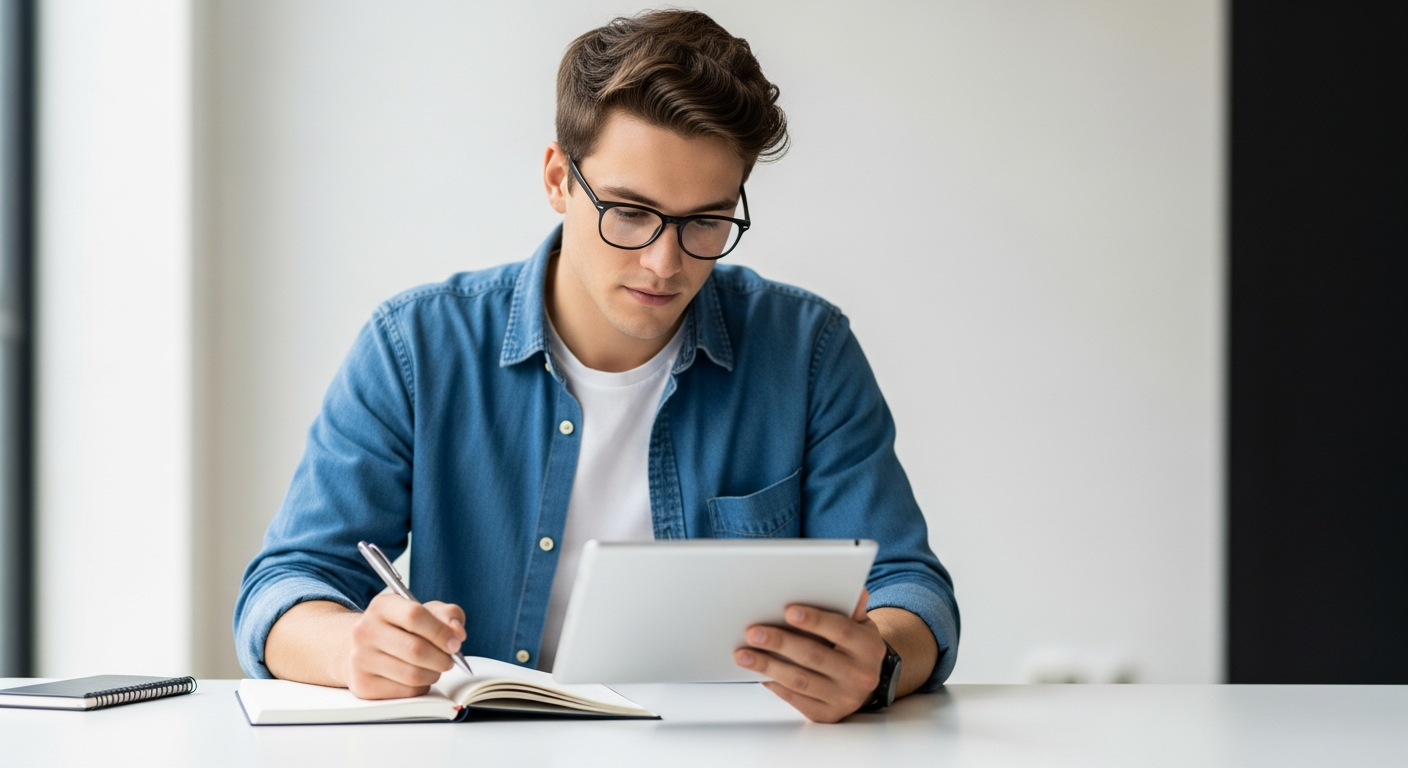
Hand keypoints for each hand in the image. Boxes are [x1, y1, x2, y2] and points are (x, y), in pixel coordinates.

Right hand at [345, 593, 466, 698]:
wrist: (359, 647)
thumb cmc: (399, 628)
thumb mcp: (423, 610)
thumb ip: (446, 614)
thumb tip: (457, 634)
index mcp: (381, 607)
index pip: (414, 616)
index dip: (441, 631)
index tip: (456, 642)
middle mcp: (365, 631)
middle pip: (415, 649)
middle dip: (442, 658)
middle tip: (449, 659)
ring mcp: (360, 660)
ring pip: (413, 675)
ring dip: (434, 674)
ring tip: (434, 667)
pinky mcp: (364, 685)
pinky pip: (406, 692)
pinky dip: (421, 686)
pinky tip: (418, 677)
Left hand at [734, 588, 887, 722]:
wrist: (868, 682)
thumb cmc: (855, 645)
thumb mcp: (860, 623)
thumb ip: (849, 605)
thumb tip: (842, 585)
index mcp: (869, 647)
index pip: (841, 630)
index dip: (815, 620)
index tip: (788, 611)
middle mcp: (860, 675)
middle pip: (814, 656)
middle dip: (780, 643)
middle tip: (753, 632)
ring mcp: (844, 698)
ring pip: (800, 681)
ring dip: (768, 666)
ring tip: (743, 655)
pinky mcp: (828, 714)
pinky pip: (796, 699)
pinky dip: (774, 684)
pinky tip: (757, 672)